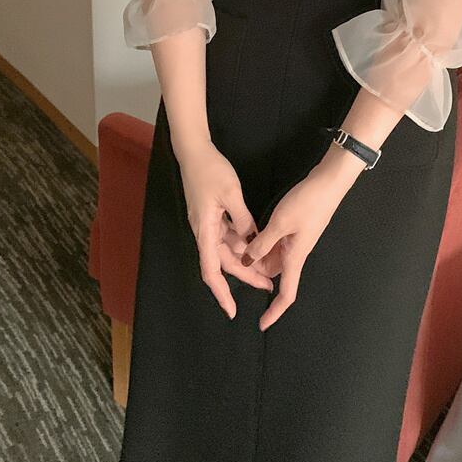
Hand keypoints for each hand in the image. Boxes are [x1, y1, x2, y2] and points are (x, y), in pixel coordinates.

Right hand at [175, 140, 273, 317]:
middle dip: (245, 277)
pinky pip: (228, 235)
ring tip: (267, 269)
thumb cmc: (210, 170)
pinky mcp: (212, 216)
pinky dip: (241, 243)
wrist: (194, 152)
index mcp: (205, 230)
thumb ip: (243, 218)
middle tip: (267, 286)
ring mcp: (208, 224)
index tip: (232, 310)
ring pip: (227, 250)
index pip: (211, 270)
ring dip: (245, 260)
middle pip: (224, 263)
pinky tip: (256, 245)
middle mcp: (204, 232)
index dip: (221, 292)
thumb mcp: (231, 193)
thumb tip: (251, 240)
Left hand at [240, 149, 362, 330]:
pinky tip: (251, 236)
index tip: (262, 324)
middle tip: (233, 268)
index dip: (275, 312)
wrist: (329, 182)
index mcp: (295, 257)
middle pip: (274, 274)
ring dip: (258, 257)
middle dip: (256, 275)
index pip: (287, 294)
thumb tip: (247, 261)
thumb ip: (262, 243)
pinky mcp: (297, 228)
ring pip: (274, 258)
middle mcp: (297, 252)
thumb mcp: (280, 223)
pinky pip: (277, 244)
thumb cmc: (308, 203)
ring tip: (237, 250)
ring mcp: (297, 240)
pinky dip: (263, 244)